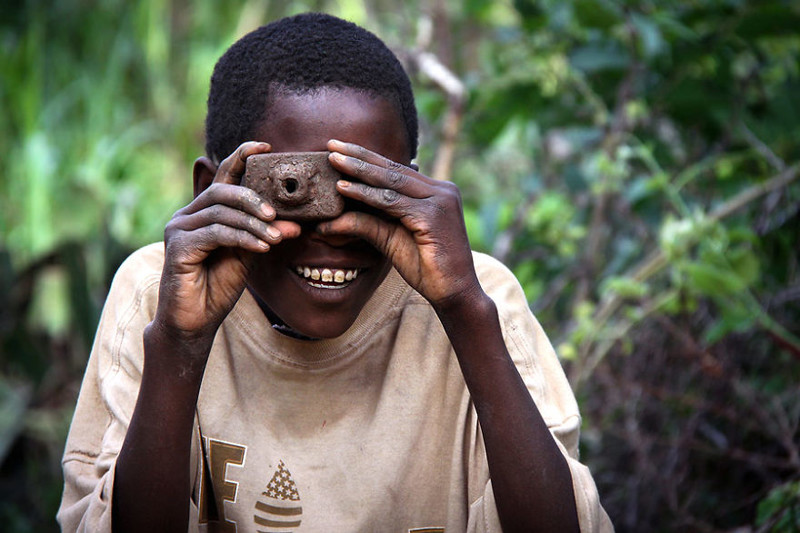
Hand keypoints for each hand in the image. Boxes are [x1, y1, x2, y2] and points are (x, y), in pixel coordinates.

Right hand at [154, 142, 300, 343]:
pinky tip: (261, 248)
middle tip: (276, 213)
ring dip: (253, 223)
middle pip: (222, 191)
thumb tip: (296, 223)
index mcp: (204, 212)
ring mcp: (178, 229)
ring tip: (276, 237)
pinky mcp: (177, 247)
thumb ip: (264, 235)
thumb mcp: (248, 255)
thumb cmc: (218, 286)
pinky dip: (242, 238)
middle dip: (253, 198)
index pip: (223, 176)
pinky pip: (215, 234)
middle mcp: (187, 215)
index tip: (266, 146)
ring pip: (221, 212)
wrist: (195, 321)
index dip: (242, 156)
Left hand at [318, 139, 480, 307]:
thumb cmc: (426, 267)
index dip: (367, 158)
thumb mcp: (391, 239)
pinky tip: (344, 188)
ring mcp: (441, 200)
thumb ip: (367, 222)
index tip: (340, 149)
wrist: (454, 293)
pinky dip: (366, 195)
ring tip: (333, 160)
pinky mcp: (434, 215)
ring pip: (391, 182)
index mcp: (436, 192)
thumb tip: (329, 220)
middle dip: (360, 156)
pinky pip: (392, 202)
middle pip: (393, 169)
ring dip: (359, 170)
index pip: (396, 170)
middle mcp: (442, 190)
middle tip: (332, 145)